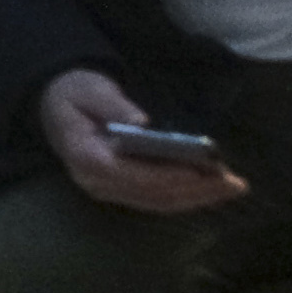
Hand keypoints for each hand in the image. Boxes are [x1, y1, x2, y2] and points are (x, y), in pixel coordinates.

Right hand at [42, 69, 246, 215]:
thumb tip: (141, 121)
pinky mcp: (122, 192)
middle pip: (153, 194)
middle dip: (196, 190)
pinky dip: (189, 196)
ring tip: (233, 187)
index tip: (200, 170)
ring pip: (160, 202)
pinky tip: (213, 189)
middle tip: (234, 182)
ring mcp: (108, 191)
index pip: (130, 174)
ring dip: (199, 197)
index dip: (167, 175)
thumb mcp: (90, 90)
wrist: (58, 107)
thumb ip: (112, 104)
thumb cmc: (76, 95)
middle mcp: (96, 183)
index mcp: (85, 157)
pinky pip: (159, 200)